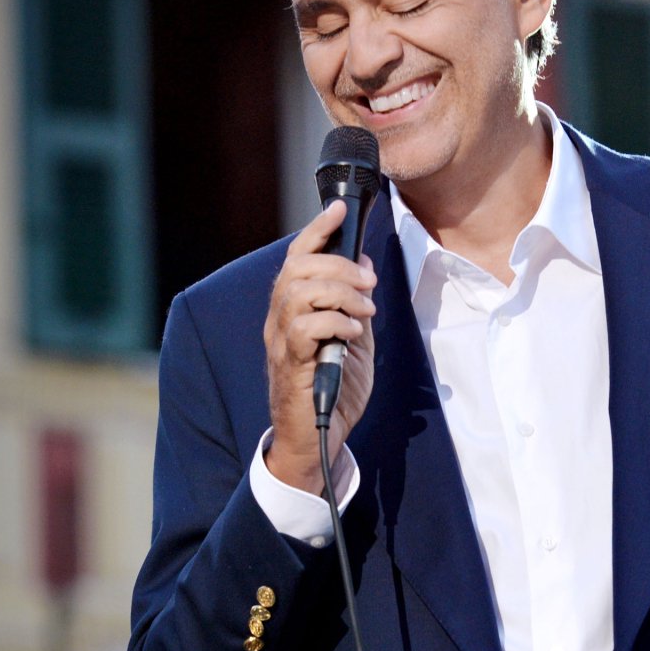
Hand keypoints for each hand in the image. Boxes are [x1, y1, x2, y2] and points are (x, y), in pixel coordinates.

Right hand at [264, 199, 377, 494]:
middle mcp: (280, 321)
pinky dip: (335, 322)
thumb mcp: (354, 339)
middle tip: (369, 282)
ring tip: (365, 311)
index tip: (339, 209)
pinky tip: (353, 334)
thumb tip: (366, 265)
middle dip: (339, 265)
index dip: (316, 230)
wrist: (319, 440)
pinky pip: (305, 328)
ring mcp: (282, 343)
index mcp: (294, 309)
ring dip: (340, 293)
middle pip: (297, 268)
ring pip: (299, 293)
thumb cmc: (333, 390)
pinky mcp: (291, 366)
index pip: (297, 258)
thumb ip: (356, 304)